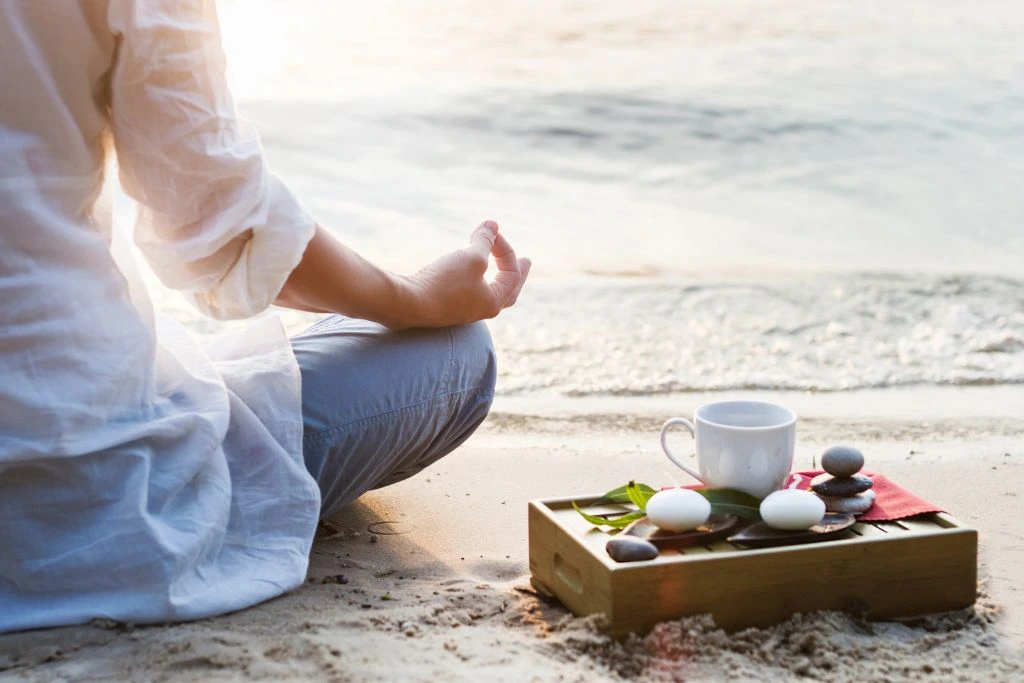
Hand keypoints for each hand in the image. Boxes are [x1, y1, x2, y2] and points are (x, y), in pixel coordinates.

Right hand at [399, 220, 530, 327]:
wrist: (408, 303)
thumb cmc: (445, 282)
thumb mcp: (471, 256)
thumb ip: (485, 241)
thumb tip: (493, 224)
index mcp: (494, 302)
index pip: (511, 273)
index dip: (506, 248)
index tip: (492, 230)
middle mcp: (481, 310)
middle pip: (507, 291)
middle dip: (516, 274)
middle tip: (526, 262)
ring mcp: (462, 311)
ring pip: (486, 293)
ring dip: (494, 276)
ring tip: (497, 268)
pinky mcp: (444, 307)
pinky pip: (468, 293)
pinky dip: (474, 280)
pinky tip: (469, 276)